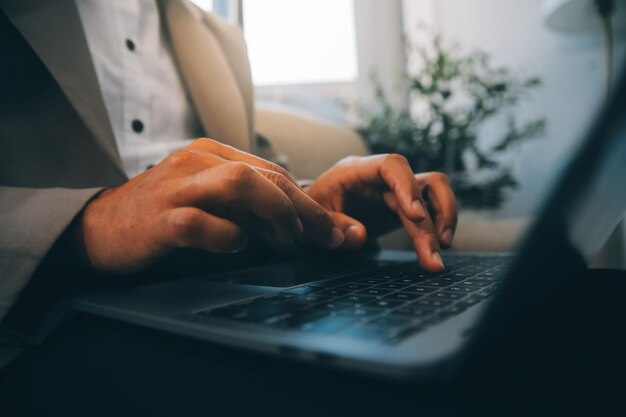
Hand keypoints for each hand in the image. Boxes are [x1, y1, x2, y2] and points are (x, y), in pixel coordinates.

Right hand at [79, 139, 342, 272]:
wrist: (100, 227)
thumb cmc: (164, 214)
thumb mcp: (210, 201)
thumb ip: (248, 206)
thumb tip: (299, 224)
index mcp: (213, 155)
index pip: (273, 171)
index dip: (308, 199)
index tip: (334, 228)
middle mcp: (198, 162)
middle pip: (264, 175)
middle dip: (306, 207)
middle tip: (330, 237)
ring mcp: (176, 188)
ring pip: (238, 184)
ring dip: (275, 210)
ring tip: (292, 237)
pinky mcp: (158, 219)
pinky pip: (197, 223)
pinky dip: (224, 236)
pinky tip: (236, 246)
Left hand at [306, 154, 457, 271]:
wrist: (312, 213)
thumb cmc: (310, 212)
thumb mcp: (311, 221)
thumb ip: (333, 227)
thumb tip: (361, 235)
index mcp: (356, 170)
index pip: (391, 164)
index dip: (407, 186)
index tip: (416, 216)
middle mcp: (380, 176)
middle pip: (418, 186)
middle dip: (428, 224)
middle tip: (433, 258)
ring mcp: (395, 188)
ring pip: (434, 190)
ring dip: (444, 217)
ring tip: (441, 250)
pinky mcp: (403, 204)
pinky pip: (432, 205)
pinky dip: (439, 223)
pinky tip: (436, 247)